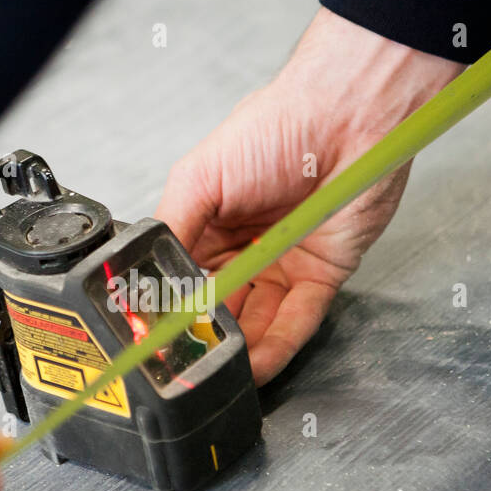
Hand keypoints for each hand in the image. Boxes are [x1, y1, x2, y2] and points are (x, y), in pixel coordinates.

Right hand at [156, 7, 463, 384]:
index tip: (157, 338)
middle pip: (219, 307)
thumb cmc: (276, 126)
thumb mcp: (200, 176)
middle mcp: (245, 248)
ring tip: (215, 374)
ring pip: (256, 321)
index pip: (184, 279)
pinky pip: (297, 320)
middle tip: (185, 366)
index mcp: (210, 223)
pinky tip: (255, 365)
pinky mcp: (322, 274)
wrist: (345, 116)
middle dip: (203, 337)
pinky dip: (277, 346)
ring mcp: (283, 263)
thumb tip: (146, 278)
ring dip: (237, 351)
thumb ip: (172, 228)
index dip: (172, 309)